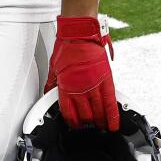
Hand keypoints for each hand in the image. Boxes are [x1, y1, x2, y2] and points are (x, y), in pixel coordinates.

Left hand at [45, 16, 117, 130]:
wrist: (79, 33)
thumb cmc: (66, 46)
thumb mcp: (54, 67)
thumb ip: (52, 82)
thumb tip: (47, 91)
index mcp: (65, 87)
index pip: (68, 112)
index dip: (72, 122)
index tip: (75, 125)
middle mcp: (80, 89)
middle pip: (84, 115)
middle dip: (87, 124)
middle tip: (89, 127)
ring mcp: (94, 86)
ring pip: (98, 112)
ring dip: (99, 122)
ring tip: (101, 127)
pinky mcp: (106, 81)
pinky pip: (111, 103)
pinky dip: (113, 116)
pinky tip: (113, 125)